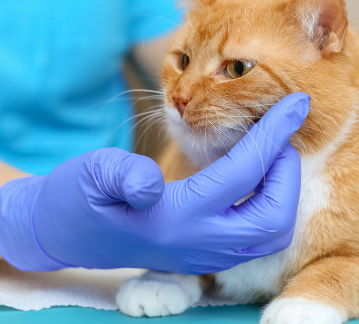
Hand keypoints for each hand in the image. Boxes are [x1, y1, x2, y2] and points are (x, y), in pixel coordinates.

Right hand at [0, 93, 309, 273]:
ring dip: (282, 190)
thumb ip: (120, 175)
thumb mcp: (89, 175)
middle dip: (288, 172)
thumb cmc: (75, 198)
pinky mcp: (202, 254)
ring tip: (270, 151)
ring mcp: (203, 254)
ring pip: (268, 233)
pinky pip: (252, 235)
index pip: (243, 175)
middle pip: (273, 218)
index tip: (297, 104)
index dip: (273, 135)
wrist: (61, 234)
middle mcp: (197, 243)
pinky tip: (254, 172)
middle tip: (281, 135)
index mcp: (175, 219)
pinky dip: (267, 202)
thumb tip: (150, 182)